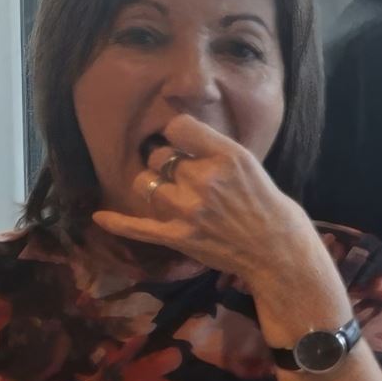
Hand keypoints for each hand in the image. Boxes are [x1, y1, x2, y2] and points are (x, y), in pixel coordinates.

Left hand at [93, 114, 323, 288]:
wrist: (280, 254)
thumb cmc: (271, 208)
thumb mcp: (250, 165)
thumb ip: (214, 151)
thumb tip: (181, 138)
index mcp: (226, 156)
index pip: (177, 126)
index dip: (178, 134)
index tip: (186, 144)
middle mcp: (203, 179)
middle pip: (160, 156)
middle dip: (169, 164)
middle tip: (189, 180)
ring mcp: (188, 210)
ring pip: (148, 185)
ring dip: (157, 189)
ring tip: (177, 199)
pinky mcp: (178, 237)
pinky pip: (138, 226)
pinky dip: (118, 223)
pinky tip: (101, 217)